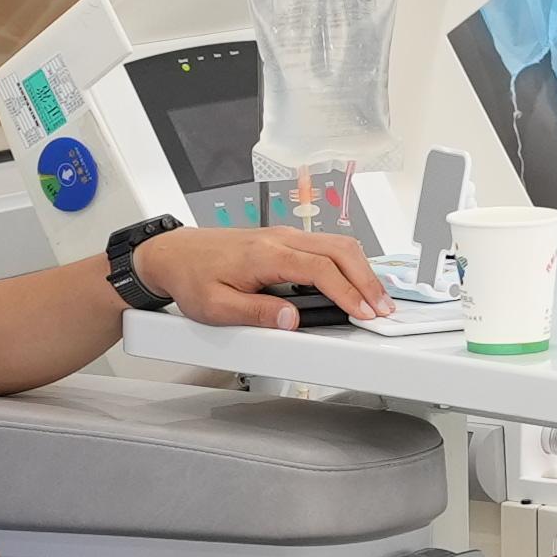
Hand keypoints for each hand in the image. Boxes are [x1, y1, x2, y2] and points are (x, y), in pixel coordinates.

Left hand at [148, 225, 384, 330]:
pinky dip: (347, 262)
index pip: (321, 270)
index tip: (364, 312)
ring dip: (361, 269)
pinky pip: (325, 245)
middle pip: (340, 249)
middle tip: (383, 308)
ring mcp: (283, 236)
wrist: (173, 255)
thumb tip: (291, 320)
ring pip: (336, 243)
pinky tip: (353, 281)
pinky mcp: (283, 240)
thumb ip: (256, 313)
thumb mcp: (216, 307)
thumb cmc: (191, 277)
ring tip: (374, 298)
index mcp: (266, 254)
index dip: (348, 293)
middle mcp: (279, 239)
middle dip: (367, 279)